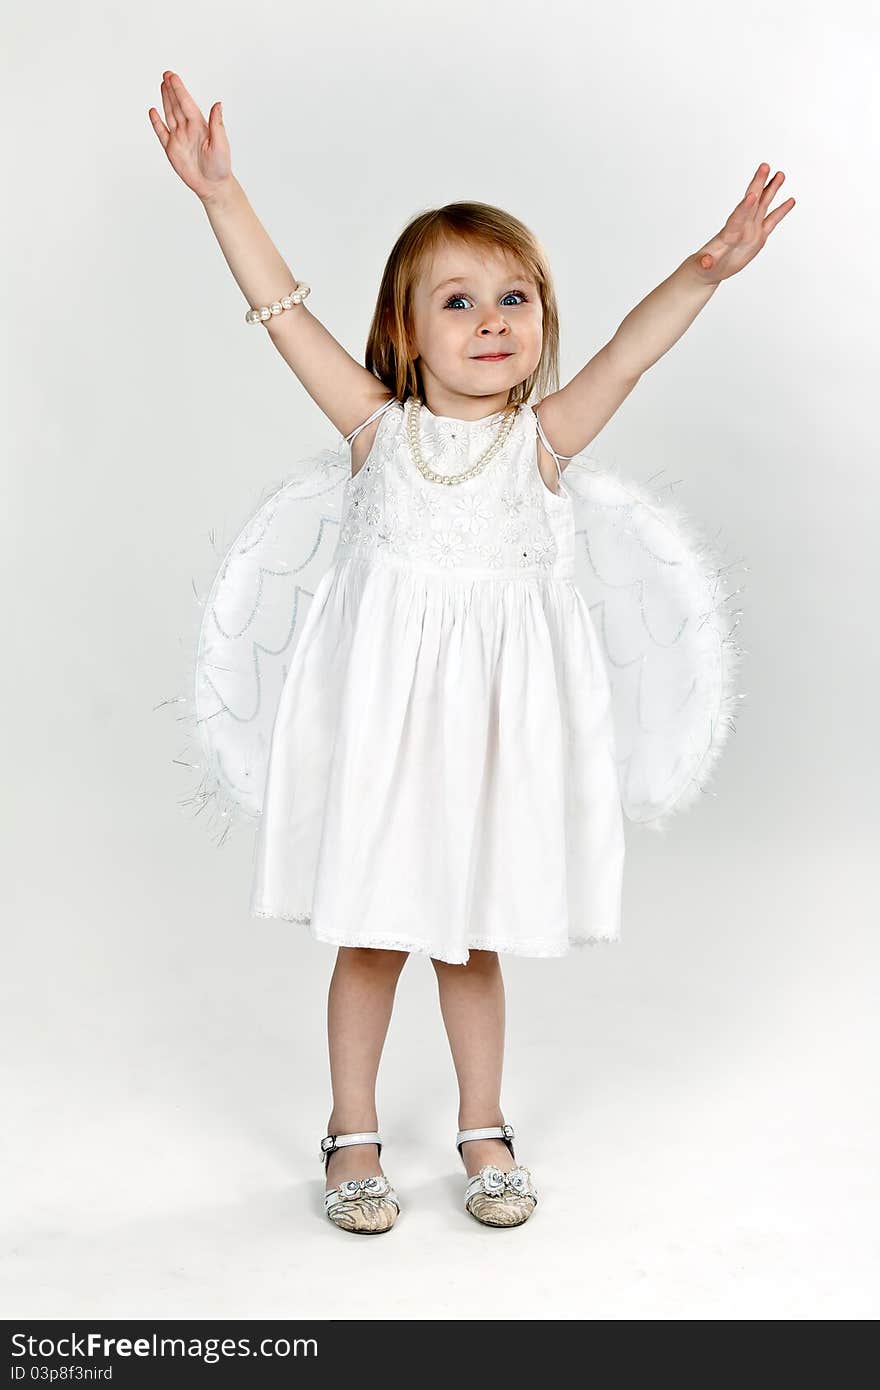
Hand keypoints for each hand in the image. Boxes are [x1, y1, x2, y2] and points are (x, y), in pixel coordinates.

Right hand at [148, 71, 231, 200]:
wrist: (212, 186)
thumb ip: (217, 124)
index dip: (180, 90)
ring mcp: (179, 138)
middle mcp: (188, 129)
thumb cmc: (220, 167)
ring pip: (170, 114)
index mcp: (200, 126)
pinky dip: (157, 123)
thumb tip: (218, 104)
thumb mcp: (221, 144)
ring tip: (163, 85)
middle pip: (177, 105)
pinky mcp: (172, 149)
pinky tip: (153, 112)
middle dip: (172, 90)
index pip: (187, 104)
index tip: (173, 77)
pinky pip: (162, 133)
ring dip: (166, 100)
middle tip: (166, 74)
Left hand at [693, 162, 795, 283]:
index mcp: (728, 234)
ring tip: (780, 174)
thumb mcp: (703, 267)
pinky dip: (781, 211)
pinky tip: (790, 200)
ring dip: (771, 190)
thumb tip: (706, 262)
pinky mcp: (758, 237)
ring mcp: (750, 230)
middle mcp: (741, 227)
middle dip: (758, 185)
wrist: (709, 269)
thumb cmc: (704, 267)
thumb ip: (705, 262)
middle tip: (764, 166)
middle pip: (751, 202)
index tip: (752, 194)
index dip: (744, 207)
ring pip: (763, 206)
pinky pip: (772, 221)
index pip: (737, 217)